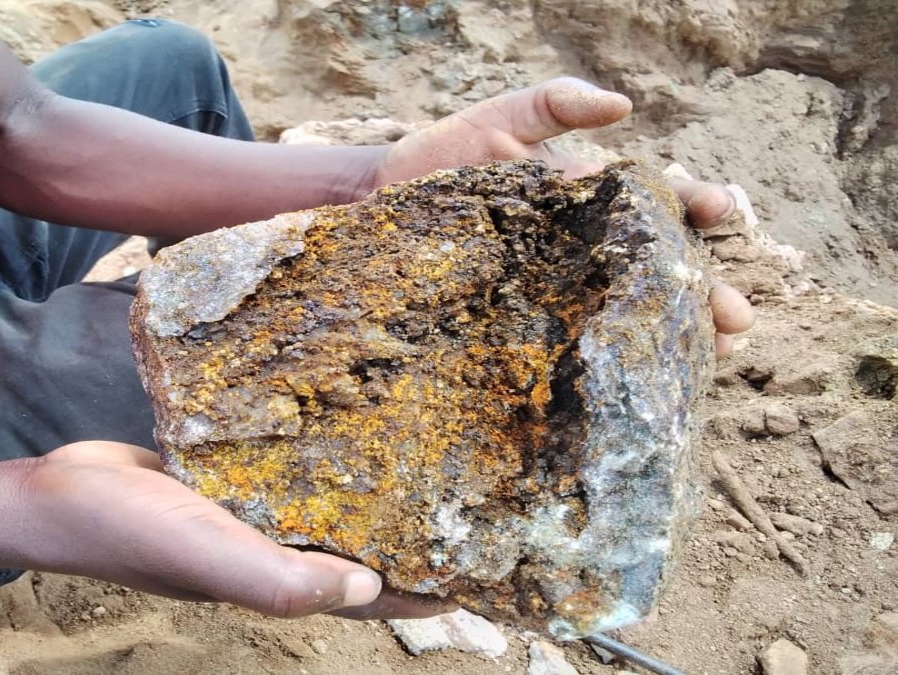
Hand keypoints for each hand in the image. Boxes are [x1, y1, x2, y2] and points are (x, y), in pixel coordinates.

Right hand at [20, 442, 449, 619]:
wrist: (57, 494)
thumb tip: (371, 588)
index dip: (427, 587)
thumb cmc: (130, 531)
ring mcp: (252, 514)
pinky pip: (288, 469)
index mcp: (279, 581)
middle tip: (467, 481)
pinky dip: (317, 455)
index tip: (484, 563)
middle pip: (358, 548)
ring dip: (368, 486)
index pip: (372, 595)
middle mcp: (274, 551)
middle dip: (411, 529)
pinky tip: (343, 416)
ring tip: (423, 443)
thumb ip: (283, 579)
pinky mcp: (230, 478)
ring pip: (326, 505)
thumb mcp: (210, 559)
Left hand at [374, 77, 753, 356]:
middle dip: (707, 292)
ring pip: (633, 317)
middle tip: (738, 318)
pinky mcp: (531, 322)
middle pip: (662, 272)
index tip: (718, 210)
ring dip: (678, 339)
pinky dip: (616, 366)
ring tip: (714, 360)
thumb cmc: (444, 158)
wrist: (381, 205)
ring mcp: (562, 289)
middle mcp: (589, 249)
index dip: (696, 205)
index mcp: (595, 199)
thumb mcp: (501, 118)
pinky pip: (581, 347)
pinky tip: (644, 385)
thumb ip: (557, 104)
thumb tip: (625, 106)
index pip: (661, 203)